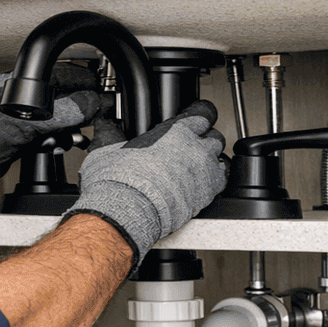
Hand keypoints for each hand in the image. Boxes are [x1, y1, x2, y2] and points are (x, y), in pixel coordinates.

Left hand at [0, 64, 101, 209]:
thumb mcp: (22, 123)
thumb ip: (58, 114)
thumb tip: (87, 104)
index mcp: (15, 84)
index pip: (55, 74)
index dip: (79, 81)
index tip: (97, 89)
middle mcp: (17, 99)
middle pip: (58, 97)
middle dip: (78, 108)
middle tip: (94, 116)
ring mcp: (18, 119)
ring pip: (54, 118)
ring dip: (68, 128)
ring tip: (77, 137)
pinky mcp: (19, 138)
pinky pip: (45, 135)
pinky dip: (56, 140)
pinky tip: (62, 145)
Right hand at [64, 100, 226, 267]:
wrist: (126, 212)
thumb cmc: (119, 182)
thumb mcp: (108, 150)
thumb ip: (112, 135)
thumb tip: (106, 126)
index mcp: (174, 131)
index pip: (202, 114)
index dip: (199, 117)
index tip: (196, 122)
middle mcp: (194, 148)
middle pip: (215, 136)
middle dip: (206, 140)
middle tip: (192, 148)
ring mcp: (204, 171)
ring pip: (220, 158)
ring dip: (211, 160)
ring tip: (197, 167)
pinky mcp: (207, 194)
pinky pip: (221, 181)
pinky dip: (214, 181)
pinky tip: (202, 184)